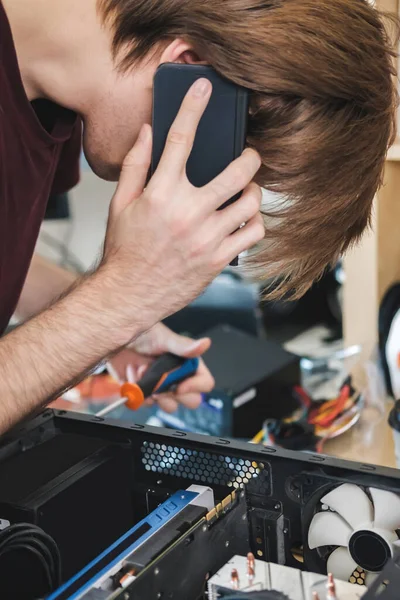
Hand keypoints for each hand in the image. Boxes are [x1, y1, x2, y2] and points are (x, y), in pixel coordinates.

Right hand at [101, 77, 263, 343]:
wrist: (128, 295)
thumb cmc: (124, 250)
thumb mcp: (120, 204)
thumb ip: (135, 166)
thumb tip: (146, 132)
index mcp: (161, 193)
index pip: (180, 139)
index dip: (192, 107)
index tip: (203, 88)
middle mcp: (188, 212)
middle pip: (237, 170)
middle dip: (250, 157)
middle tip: (249, 157)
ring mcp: (208, 237)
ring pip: (252, 202)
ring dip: (253, 191)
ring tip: (246, 192)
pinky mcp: (219, 259)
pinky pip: (253, 233)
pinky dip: (254, 223)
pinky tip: (243, 220)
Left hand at [109, 323, 214, 412]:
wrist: (113, 339)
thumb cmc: (140, 332)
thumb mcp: (162, 337)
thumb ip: (182, 345)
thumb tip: (205, 343)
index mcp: (186, 363)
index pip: (204, 383)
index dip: (195, 387)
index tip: (180, 386)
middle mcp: (176, 377)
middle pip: (191, 400)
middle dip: (174, 395)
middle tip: (161, 384)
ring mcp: (160, 386)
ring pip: (169, 406)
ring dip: (155, 394)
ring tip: (144, 375)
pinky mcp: (143, 392)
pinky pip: (145, 404)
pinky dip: (137, 393)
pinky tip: (133, 375)